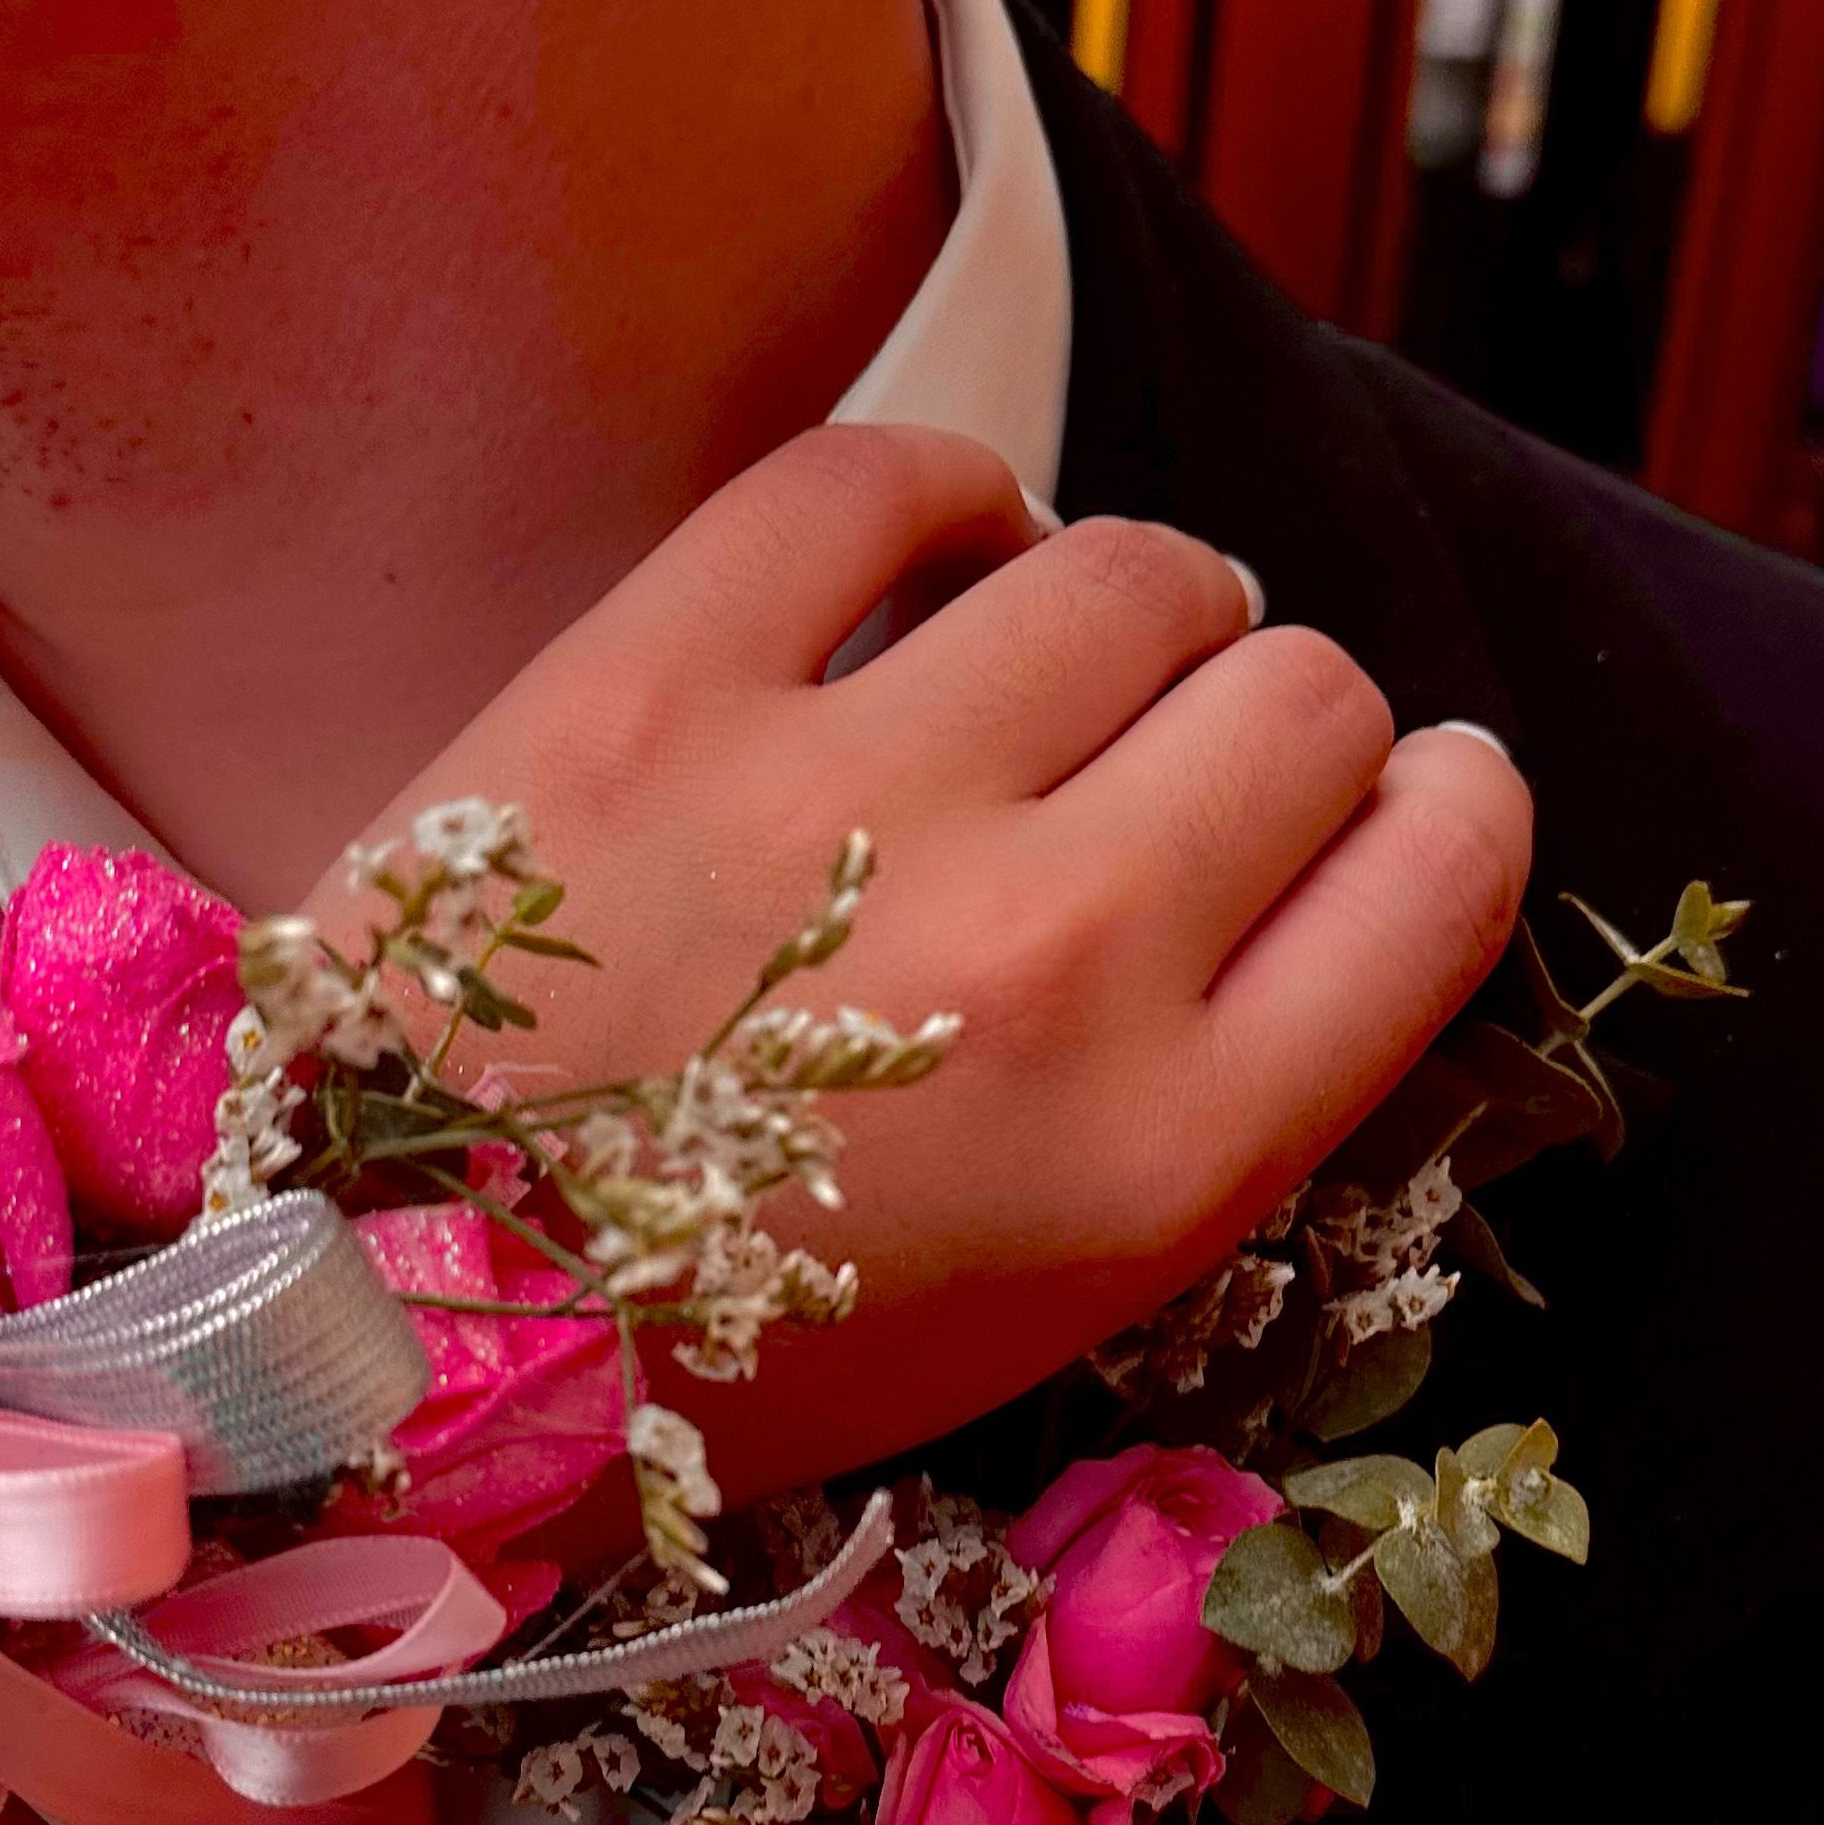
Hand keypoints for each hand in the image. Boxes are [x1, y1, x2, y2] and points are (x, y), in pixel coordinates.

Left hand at [316, 424, 1530, 1501]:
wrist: (385, 1325)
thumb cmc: (722, 1342)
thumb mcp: (1035, 1304)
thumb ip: (1204, 1099)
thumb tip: (1297, 877)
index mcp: (1159, 1150)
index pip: (1438, 871)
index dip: (1432, 808)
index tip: (1371, 807)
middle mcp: (1050, 954)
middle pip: (1308, 696)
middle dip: (1263, 721)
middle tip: (1153, 769)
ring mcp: (850, 800)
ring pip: (1135, 570)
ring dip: (1117, 610)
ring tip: (1032, 669)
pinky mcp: (656, 684)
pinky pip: (885, 482)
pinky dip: (940, 501)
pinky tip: (923, 567)